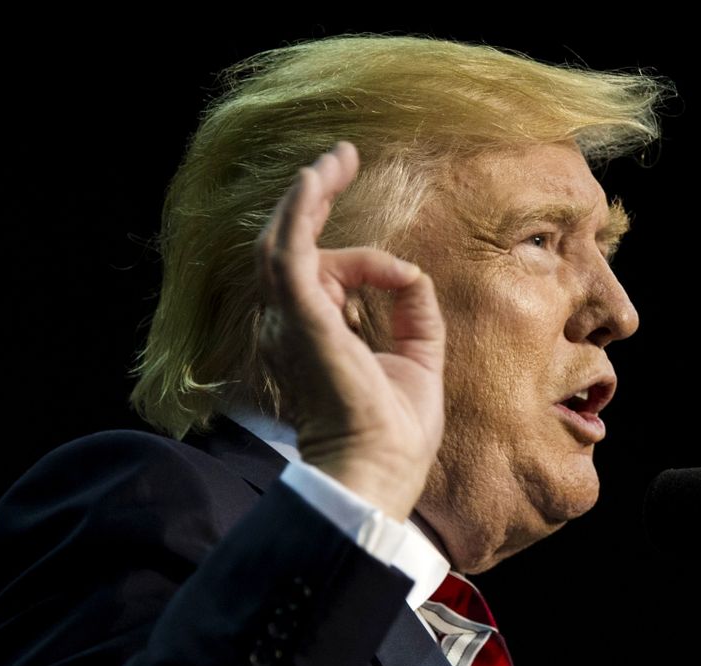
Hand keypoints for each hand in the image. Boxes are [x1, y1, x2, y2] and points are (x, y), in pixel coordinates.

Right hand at [256, 141, 445, 520]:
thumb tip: (412, 274)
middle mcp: (291, 326)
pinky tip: (318, 177)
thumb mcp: (418, 361)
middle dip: (313, 199)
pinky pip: (289, 252)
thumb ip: (413, 314)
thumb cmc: (394, 434)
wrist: (380, 472)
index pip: (325, 276)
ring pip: (283, 242)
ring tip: (335, 159)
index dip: (364, 260)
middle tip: (341, 158)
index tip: (403, 275)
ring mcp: (291, 321)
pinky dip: (300, 212)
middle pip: (290, 248)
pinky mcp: (301, 318)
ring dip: (307, 196)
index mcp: (313, 338)